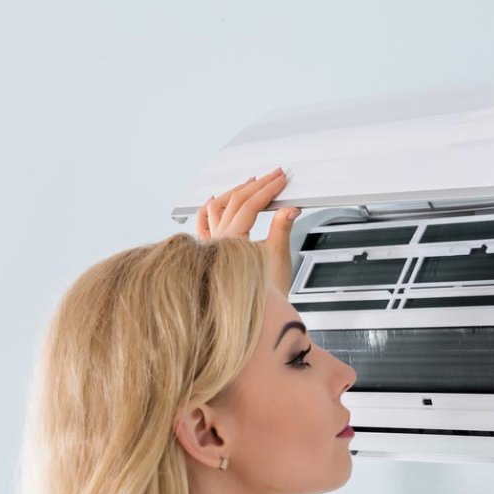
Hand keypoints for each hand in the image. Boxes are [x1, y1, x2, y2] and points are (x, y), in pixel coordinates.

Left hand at [195, 167, 300, 294]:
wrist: (254, 317)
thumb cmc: (264, 296)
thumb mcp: (278, 258)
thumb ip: (282, 229)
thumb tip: (290, 208)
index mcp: (232, 242)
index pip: (250, 206)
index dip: (267, 189)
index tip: (280, 180)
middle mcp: (217, 241)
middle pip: (235, 202)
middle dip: (257, 186)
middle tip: (274, 176)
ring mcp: (211, 245)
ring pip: (217, 207)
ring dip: (235, 192)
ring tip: (251, 182)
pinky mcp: (211, 250)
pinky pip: (203, 223)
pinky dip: (210, 208)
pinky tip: (216, 199)